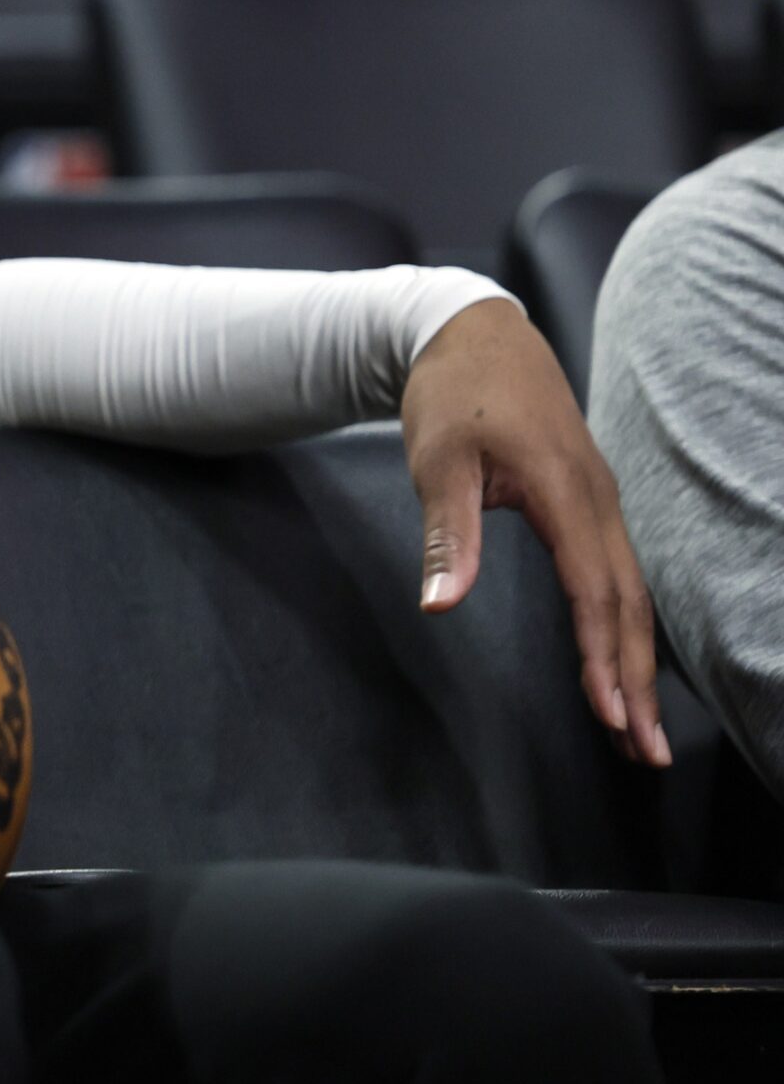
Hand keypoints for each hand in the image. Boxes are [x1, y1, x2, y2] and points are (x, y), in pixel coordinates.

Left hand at [403, 298, 668, 765]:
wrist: (475, 333)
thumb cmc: (453, 396)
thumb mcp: (437, 461)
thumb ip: (448, 536)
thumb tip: (439, 607)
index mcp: (566, 494)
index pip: (595, 592)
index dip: (604, 658)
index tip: (612, 716)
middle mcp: (597, 501)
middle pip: (629, 605)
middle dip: (639, 681)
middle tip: (646, 750)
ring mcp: (600, 500)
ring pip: (631, 592)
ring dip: (637, 660)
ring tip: (639, 726)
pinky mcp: (590, 500)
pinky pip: (619, 572)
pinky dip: (625, 624)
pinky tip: (622, 660)